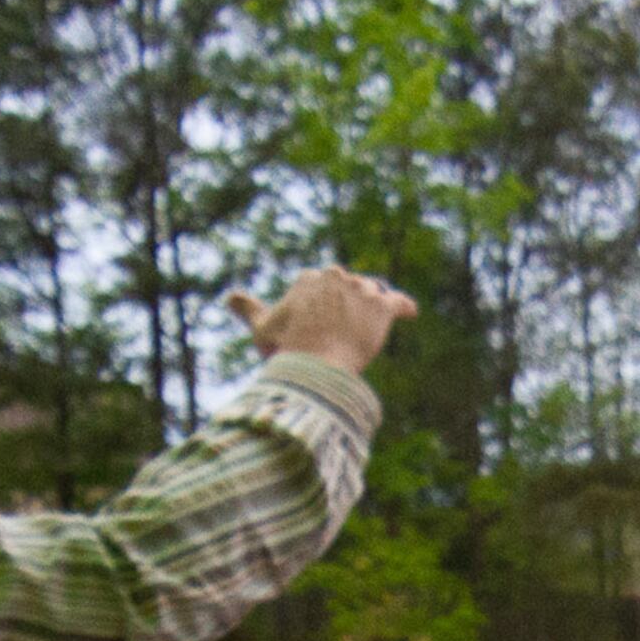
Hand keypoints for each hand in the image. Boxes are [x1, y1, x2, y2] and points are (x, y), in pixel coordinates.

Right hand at [224, 267, 418, 373]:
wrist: (316, 364)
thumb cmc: (287, 349)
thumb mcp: (263, 328)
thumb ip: (248, 309)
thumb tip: (229, 297)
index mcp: (310, 278)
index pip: (323, 286)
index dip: (323, 305)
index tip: (321, 322)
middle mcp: (337, 276)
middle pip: (349, 287)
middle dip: (349, 303)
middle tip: (345, 329)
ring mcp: (362, 289)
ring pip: (373, 294)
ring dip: (373, 307)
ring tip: (374, 322)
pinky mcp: (383, 307)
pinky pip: (399, 303)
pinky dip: (404, 308)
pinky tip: (410, 313)